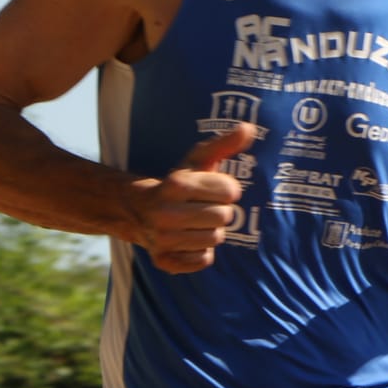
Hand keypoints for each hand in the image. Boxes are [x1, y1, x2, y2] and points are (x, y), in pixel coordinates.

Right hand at [130, 123, 254, 273]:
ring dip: (211, 232)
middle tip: (203, 208)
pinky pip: (203, 260)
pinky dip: (201, 252)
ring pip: (215, 239)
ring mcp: (162, 238)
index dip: (226, 190)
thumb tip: (249, 128)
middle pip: (225, 217)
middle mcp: (165, 212)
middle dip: (220, 211)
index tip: (213, 189)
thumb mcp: (198, 161)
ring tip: (194, 223)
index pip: (230, 191)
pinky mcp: (162, 260)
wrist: (138, 211)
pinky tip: (188, 240)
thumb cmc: (179, 185)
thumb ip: (224, 144)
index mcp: (176, 184)